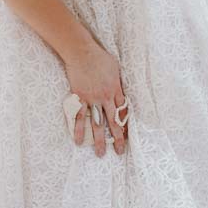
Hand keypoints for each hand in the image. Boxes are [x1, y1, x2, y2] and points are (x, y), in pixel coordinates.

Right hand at [64, 40, 127, 156]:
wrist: (82, 53)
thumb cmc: (99, 57)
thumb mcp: (115, 68)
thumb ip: (117, 81)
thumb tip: (119, 87)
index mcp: (116, 90)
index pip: (123, 111)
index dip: (126, 123)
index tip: (128, 135)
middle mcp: (105, 98)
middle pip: (113, 122)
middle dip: (117, 138)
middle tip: (119, 151)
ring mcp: (92, 99)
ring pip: (97, 124)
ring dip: (99, 140)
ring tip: (100, 154)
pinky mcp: (79, 99)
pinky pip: (80, 117)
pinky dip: (79, 130)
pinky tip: (79, 141)